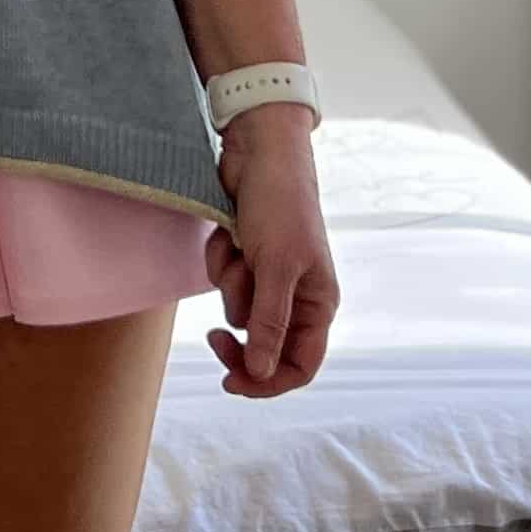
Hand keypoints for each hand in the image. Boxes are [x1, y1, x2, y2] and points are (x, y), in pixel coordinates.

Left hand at [203, 115, 339, 397]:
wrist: (257, 150)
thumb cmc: (279, 204)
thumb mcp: (276, 267)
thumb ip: (268, 323)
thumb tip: (260, 373)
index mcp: (318, 303)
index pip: (300, 364)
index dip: (268, 381)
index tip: (231, 381)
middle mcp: (296, 295)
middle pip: (263, 346)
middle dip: (238, 338)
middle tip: (212, 337)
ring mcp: (268, 275)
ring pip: (237, 309)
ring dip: (229, 281)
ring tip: (239, 246)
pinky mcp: (245, 255)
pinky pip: (224, 278)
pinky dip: (220, 258)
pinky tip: (229, 232)